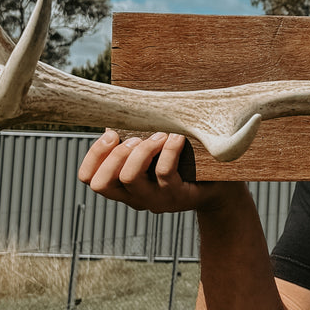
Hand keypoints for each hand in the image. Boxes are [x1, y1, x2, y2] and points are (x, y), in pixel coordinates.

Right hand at [77, 129, 224, 213]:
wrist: (221, 188)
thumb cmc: (186, 162)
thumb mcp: (157, 150)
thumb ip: (139, 137)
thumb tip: (122, 110)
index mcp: (123, 185)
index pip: (88, 178)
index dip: (92, 156)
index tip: (111, 134)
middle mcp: (135, 196)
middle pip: (101, 183)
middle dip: (114, 154)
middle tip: (135, 138)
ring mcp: (155, 199)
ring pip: (130, 177)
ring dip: (141, 149)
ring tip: (160, 135)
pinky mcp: (177, 197)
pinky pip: (164, 173)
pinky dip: (169, 150)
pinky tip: (178, 138)